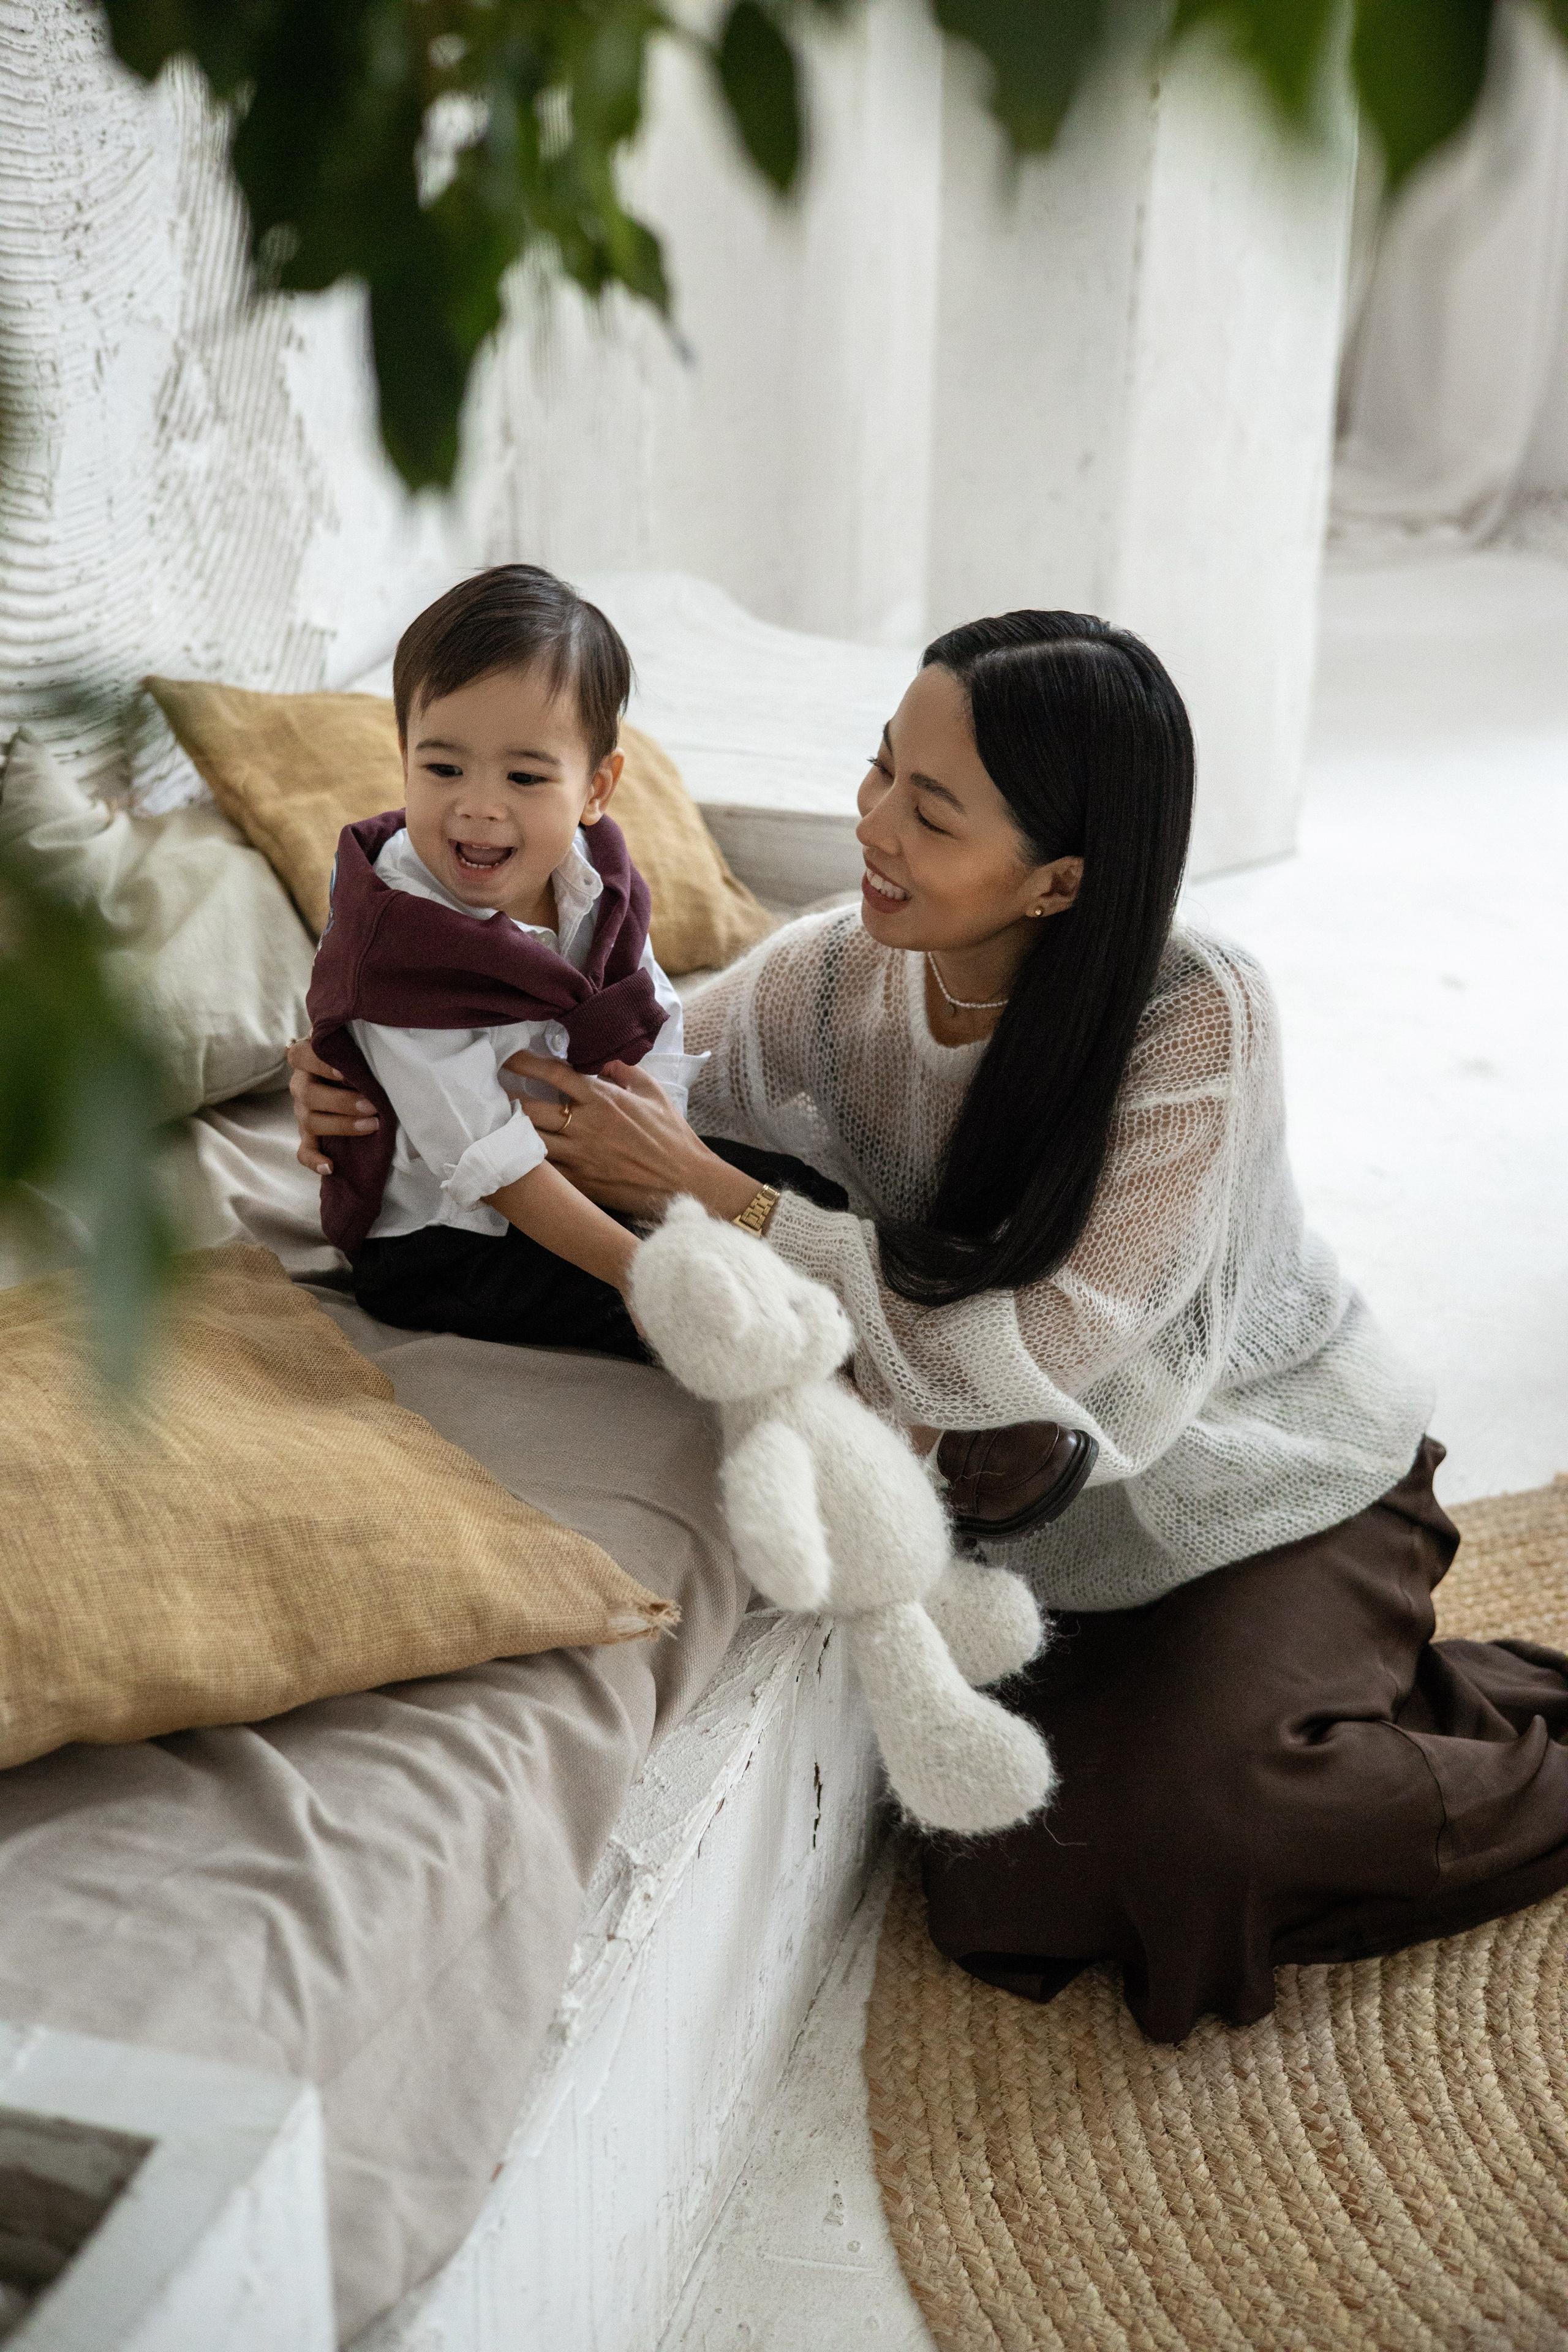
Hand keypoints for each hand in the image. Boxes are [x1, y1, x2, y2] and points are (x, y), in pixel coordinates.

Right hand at [286, 1039, 378, 1175]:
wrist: (345, 1076)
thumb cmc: (352, 1055)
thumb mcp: (349, 1041)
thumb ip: (350, 1036)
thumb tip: (374, 1026)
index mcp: (305, 1058)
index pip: (301, 1056)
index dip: (321, 1064)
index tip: (345, 1070)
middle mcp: (300, 1085)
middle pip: (309, 1095)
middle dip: (343, 1101)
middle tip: (373, 1105)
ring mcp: (302, 1112)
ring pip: (311, 1122)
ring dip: (342, 1126)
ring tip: (372, 1125)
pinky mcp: (308, 1134)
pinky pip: (304, 1151)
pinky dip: (314, 1161)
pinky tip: (330, 1167)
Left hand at [504, 1050, 759, 1221]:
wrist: (685, 1182)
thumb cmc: (672, 1136)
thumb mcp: (652, 1092)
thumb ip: (623, 1070)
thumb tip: (600, 1059)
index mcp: (602, 1099)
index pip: (553, 1073)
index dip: (524, 1063)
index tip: (507, 1058)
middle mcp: (585, 1126)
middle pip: (529, 1108)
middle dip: (504, 1098)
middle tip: (488, 1092)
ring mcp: (579, 1157)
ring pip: (529, 1141)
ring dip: (508, 1130)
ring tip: (493, 1122)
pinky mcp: (579, 1183)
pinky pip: (542, 1170)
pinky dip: (526, 1160)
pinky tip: (512, 1154)